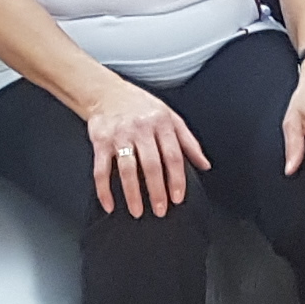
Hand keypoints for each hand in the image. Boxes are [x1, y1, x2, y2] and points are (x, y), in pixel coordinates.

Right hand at [83, 78, 209, 217]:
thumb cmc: (141, 107)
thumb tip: (204, 165)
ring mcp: (120, 135)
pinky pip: (101, 169)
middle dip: (157, 191)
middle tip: (160, 210)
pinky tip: (109, 204)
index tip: (178, 198)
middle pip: (152, 165)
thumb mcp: (170, 116)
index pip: (173, 155)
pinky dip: (104, 189)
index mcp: (162, 123)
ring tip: (137, 211)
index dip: (177, 179)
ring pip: (127, 169)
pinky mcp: (100, 141)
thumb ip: (189, 141)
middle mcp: (141, 129)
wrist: (107, 92)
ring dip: (132, 194)